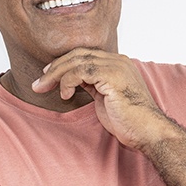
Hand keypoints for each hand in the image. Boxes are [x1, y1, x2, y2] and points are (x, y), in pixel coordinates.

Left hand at [32, 48, 173, 150]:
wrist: (147, 131)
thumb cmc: (129, 121)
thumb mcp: (105, 98)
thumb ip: (92, 85)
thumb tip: (73, 81)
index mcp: (118, 64)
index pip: (84, 54)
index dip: (63, 63)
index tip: (47, 75)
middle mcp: (118, 61)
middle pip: (78, 54)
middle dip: (54, 67)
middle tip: (39, 83)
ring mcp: (116, 66)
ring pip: (76, 61)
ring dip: (55, 74)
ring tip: (43, 87)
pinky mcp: (112, 76)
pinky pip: (80, 71)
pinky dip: (67, 81)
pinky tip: (65, 95)